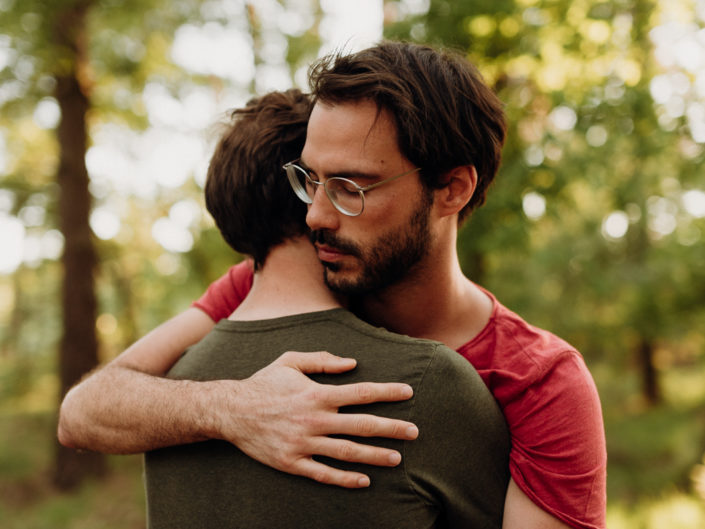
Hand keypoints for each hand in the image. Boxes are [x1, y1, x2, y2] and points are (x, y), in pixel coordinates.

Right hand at [216, 351, 418, 488]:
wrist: (230, 411)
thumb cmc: (264, 383)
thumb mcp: (290, 361)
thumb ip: (322, 360)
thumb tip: (352, 363)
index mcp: (316, 393)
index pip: (361, 392)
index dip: (387, 392)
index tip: (409, 392)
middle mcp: (313, 419)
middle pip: (361, 425)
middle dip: (391, 428)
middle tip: (414, 432)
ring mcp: (303, 443)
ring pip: (346, 452)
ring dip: (374, 456)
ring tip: (397, 459)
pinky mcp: (291, 462)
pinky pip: (323, 473)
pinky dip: (344, 479)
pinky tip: (363, 480)